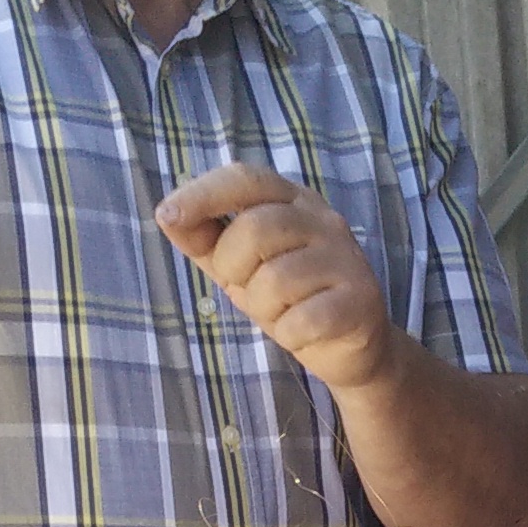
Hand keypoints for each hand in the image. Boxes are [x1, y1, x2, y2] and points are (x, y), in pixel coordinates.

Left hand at [156, 166, 396, 393]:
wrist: (352, 347)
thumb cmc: (291, 298)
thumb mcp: (240, 265)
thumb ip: (204, 239)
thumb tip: (166, 215)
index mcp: (293, 201)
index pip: (245, 178)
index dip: (202, 193)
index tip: (167, 215)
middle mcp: (325, 220)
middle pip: (255, 228)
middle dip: (233, 267)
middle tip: (247, 288)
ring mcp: (347, 259)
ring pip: (276, 280)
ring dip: (263, 308)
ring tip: (280, 313)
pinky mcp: (361, 301)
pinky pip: (302, 319)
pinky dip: (290, 334)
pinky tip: (302, 333)